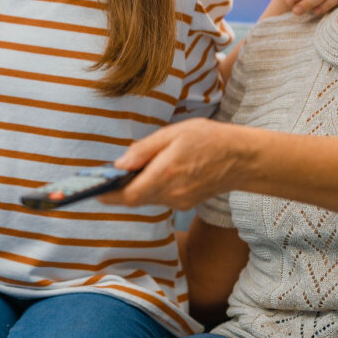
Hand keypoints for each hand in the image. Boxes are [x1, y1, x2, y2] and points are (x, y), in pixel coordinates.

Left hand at [100, 118, 254, 211]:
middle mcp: (172, 193)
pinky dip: (150, 189)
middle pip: (134, 199)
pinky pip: (160, 199)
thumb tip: (119, 165)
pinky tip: (149, 175)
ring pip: (147, 200)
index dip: (108, 194)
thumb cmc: (208, 139)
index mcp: (166, 174)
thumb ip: (144, 150)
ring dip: (134, 189)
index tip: (94, 190)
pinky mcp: (185, 204)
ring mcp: (180, 202)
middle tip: (104, 180)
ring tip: (124, 174)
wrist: (242, 158)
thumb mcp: (173, 133)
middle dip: (118, 191)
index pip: (129, 195)